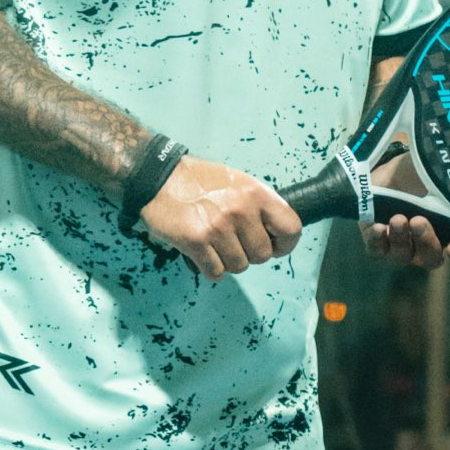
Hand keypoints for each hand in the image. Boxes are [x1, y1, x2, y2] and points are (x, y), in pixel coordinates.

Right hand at [139, 155, 301, 281]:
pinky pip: (216, 272)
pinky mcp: (196, 241)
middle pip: (263, 255)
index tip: (274, 247)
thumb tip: (275, 233)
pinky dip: (210, 268)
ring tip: (214, 244)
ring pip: (239, 266)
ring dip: (228, 261)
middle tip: (233, 242)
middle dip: (249, 254)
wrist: (158, 177)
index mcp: (256, 193)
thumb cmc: (198, 181)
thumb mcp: (237, 181)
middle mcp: (240, 210)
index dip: (284, 244)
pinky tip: (202, 252)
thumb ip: (258, 205)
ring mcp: (218, 227)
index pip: (291, 228)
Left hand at [360, 152, 449, 270]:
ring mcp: (402, 248)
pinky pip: (377, 250)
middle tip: (419, 221)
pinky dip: (377, 240)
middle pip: (431, 258)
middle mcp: (428, 247)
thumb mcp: (439, 176)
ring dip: (401, 239)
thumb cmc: (423, 176)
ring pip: (403, 256)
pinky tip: (378, 227)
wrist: (392, 172)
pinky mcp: (378, 243)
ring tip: (398, 218)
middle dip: (426, 241)